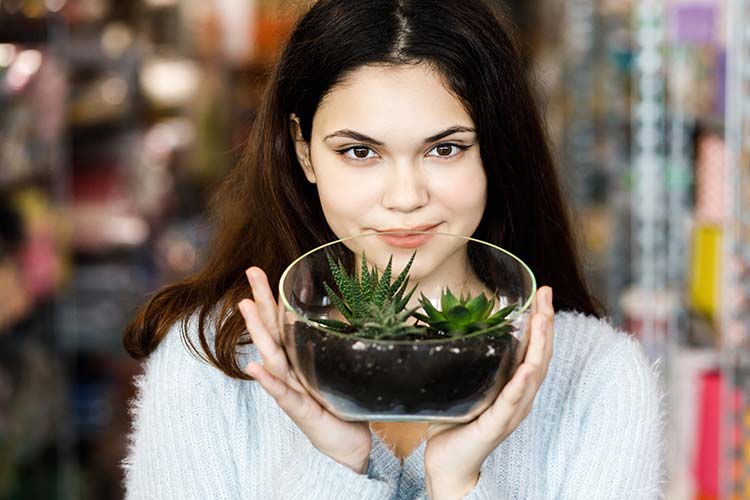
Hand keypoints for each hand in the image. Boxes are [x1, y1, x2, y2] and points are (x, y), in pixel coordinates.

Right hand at [238, 266, 372, 473]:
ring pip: (273, 357)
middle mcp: (290, 371)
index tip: (257, 272)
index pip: (280, 323)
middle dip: (260, 302)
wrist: (348, 443)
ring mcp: (292, 390)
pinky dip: (268, 380)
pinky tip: (254, 366)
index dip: (268, 298)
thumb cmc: (341, 404)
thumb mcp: (339, 368)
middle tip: (251, 272)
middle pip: (271, 332)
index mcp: (298, 359)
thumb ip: (335, 345)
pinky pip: (283, 394)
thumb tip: (348, 312)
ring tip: (245, 306)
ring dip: (258, 332)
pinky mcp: (300, 410)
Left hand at [422, 286, 554, 499]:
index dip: (541, 320)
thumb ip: (471, 359)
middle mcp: (520, 397)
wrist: (449, 462)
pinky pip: (512, 403)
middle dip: (545, 322)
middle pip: (540, 355)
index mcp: (515, 385)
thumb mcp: (467, 384)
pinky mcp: (496, 426)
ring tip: (543, 319)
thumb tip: (459, 325)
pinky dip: (521, 385)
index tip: (543, 292)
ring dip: (539, 345)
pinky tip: (527, 369)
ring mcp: (511, 412)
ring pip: (533, 374)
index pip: (534, 347)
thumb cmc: (456, 422)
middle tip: (546, 294)